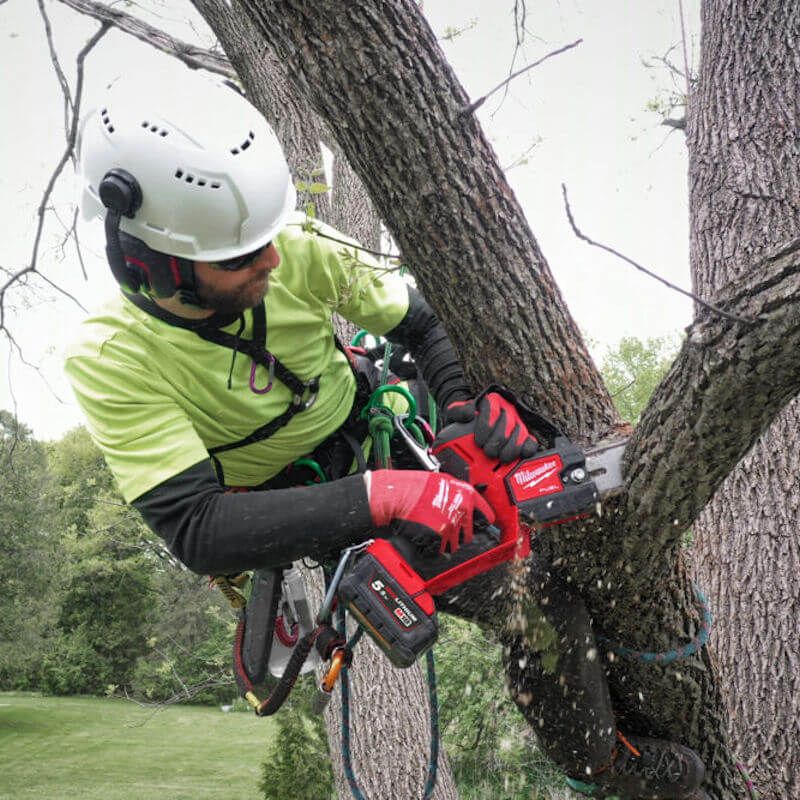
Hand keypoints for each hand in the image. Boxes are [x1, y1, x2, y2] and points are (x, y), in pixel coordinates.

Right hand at [365, 469, 494, 553]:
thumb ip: (459, 494)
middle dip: (459, 534)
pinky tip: (426, 534)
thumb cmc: (417, 486)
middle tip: (447, 529)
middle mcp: (463, 511)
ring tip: (432, 529)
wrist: (400, 494)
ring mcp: (452, 525)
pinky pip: (440, 548)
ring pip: (454, 543)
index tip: (483, 526)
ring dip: (445, 541)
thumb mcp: (445, 481)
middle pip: (469, 534)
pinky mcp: (440, 537)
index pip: (487, 516)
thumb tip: (465, 503)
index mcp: (467, 496)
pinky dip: (434, 545)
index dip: (484, 522)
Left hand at [446, 389, 538, 462]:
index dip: (487, 426)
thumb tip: (468, 413)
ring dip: (510, 448)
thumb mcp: (455, 415)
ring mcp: (517, 423)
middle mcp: (506, 410)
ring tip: (501, 458)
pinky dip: (527, 449)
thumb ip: (458, 412)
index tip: (479, 441)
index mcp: (491, 402)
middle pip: (507, 423)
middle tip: (488, 452)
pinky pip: (531, 442)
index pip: (492, 410)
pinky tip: (520, 456)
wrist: (470, 429)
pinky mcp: (525, 436)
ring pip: (520, 432)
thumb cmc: (464, 422)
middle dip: (498, 440)